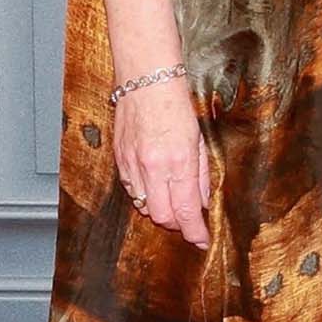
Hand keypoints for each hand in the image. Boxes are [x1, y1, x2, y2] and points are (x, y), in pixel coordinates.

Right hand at [114, 76, 212, 246]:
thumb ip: (200, 175)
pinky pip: (130, 190)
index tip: (202, 240)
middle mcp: (153, 168)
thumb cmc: (176, 105)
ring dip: (159, 210)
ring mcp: (132, 165)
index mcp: (178, 162)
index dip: (195, 232)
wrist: (146, 80)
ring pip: (143, 206)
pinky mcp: (119, 160)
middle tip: (189, 221)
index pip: (186, 211)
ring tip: (172, 201)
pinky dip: (143, 195)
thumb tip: (202, 203)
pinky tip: (154, 186)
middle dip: (177, 225)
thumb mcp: (200, 140)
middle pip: (162, 217)